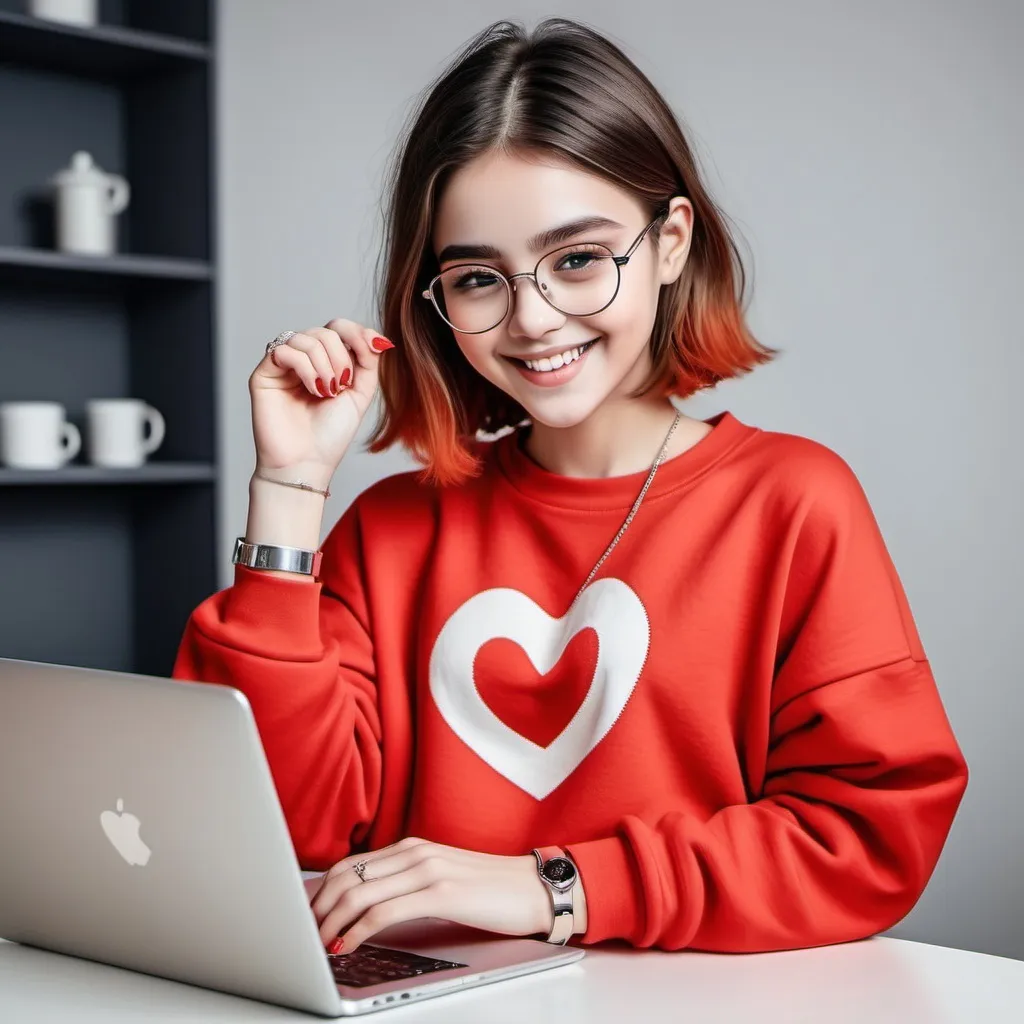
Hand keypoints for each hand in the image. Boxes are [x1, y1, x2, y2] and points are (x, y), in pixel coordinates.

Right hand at [249, 318, 394, 488]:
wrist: (307, 462)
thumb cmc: (331, 434)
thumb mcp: (360, 394)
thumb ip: (368, 362)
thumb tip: (377, 337)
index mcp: (326, 362)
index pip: (338, 329)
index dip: (356, 333)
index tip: (374, 349)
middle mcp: (303, 360)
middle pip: (325, 331)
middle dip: (342, 356)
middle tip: (342, 385)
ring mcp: (283, 366)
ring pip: (305, 338)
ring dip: (325, 364)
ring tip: (327, 392)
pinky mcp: (264, 374)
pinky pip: (284, 350)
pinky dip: (305, 366)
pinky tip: (313, 388)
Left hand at [308, 837, 552, 952]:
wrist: (534, 889)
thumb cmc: (490, 890)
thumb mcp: (441, 878)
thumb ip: (406, 884)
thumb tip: (365, 909)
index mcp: (412, 846)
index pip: (349, 865)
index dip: (319, 892)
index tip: (305, 918)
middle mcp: (414, 852)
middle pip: (346, 876)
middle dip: (316, 909)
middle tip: (301, 936)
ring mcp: (427, 869)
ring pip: (358, 893)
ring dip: (329, 922)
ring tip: (316, 945)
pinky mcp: (441, 892)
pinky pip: (384, 911)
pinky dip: (357, 931)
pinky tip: (347, 946)